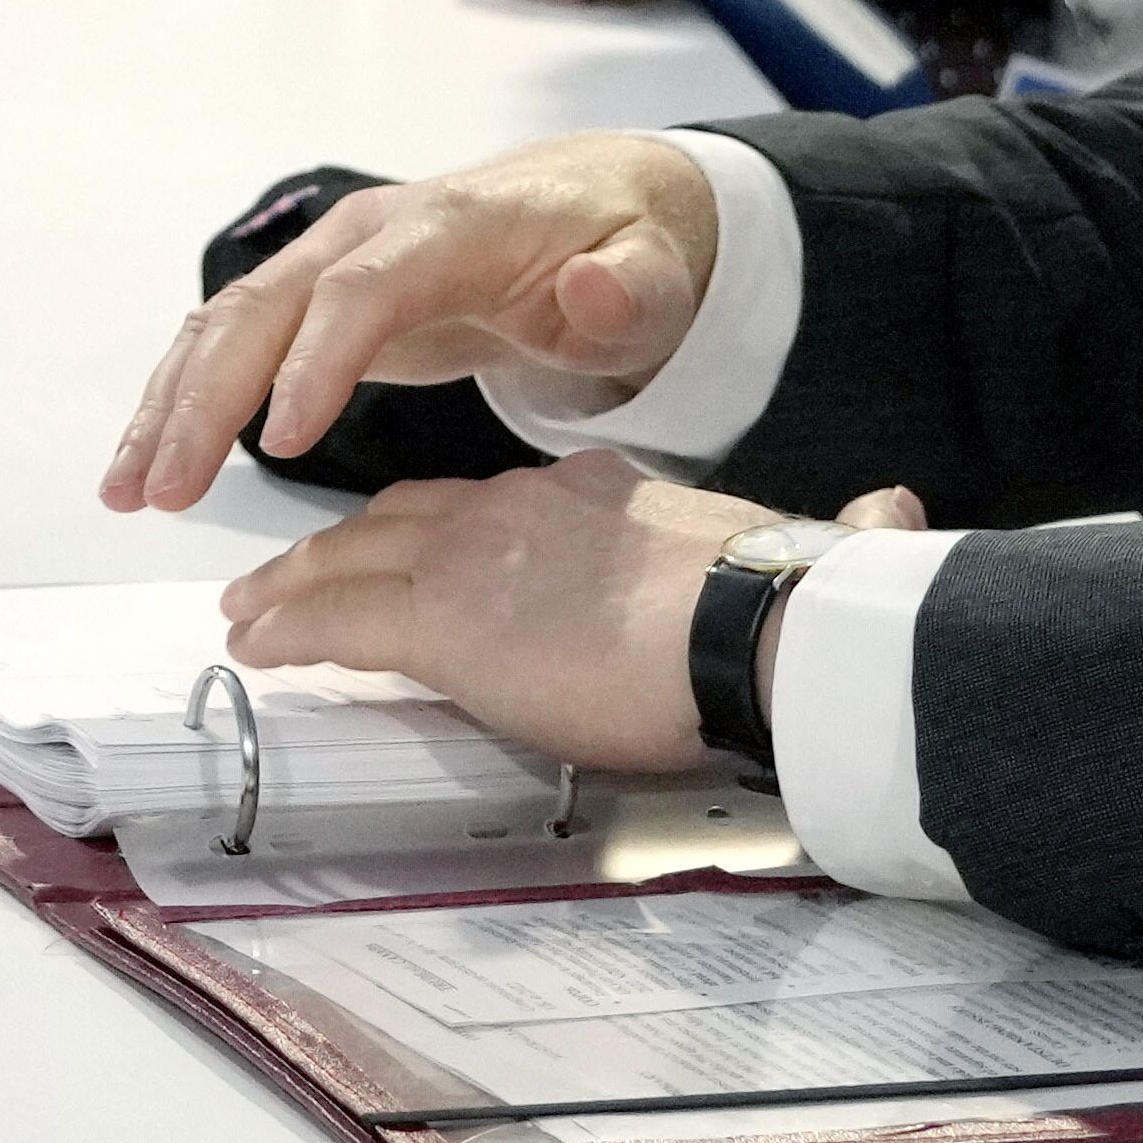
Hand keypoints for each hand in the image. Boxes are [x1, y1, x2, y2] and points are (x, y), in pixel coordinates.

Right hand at [99, 132, 717, 504]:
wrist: (589, 201)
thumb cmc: (621, 250)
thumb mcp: (655, 274)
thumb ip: (631, 289)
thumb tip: (593, 290)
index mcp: (445, 230)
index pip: (360, 291)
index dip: (315, 362)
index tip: (282, 444)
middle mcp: (366, 235)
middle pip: (264, 308)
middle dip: (205, 399)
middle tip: (166, 491)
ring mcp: (328, 261)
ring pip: (225, 324)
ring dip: (170, 405)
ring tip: (129, 492)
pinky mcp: (312, 296)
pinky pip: (228, 341)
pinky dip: (181, 399)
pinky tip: (149, 464)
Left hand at [214, 453, 928, 772]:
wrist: (760, 628)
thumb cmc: (794, 608)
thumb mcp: (811, 548)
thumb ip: (839, 530)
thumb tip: (892, 509)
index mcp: (602, 495)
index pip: (493, 503)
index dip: (441, 525)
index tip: (414, 544)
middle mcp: (525, 505)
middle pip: (404, 518)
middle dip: (339, 545)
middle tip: (288, 574)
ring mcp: (476, 557)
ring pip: (352, 561)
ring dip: (293, 588)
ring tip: (250, 614)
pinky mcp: (444, 621)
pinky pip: (339, 621)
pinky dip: (290, 629)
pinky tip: (258, 647)